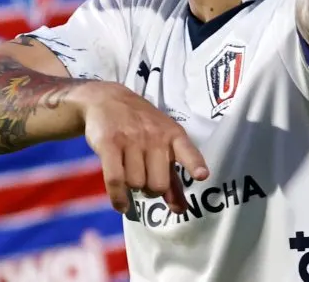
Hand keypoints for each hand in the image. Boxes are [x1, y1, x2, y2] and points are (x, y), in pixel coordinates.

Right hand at [71, 82, 208, 213]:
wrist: (107, 99)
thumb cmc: (139, 126)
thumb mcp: (161, 144)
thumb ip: (172, 177)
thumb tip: (182, 210)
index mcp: (172, 135)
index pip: (187, 151)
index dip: (194, 164)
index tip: (201, 175)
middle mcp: (154, 136)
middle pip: (158, 184)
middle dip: (151, 190)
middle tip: (144, 180)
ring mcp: (131, 139)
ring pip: (136, 184)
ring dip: (132, 187)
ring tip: (128, 175)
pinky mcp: (109, 143)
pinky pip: (116, 180)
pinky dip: (118, 198)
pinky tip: (121, 205)